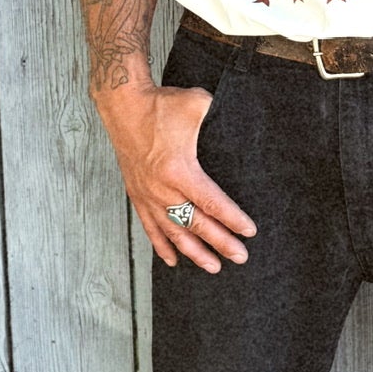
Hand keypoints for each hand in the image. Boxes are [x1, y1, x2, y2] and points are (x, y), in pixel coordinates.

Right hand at [95, 82, 256, 272]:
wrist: (123, 105)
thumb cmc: (161, 104)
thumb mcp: (197, 104)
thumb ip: (220, 115)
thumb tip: (242, 120)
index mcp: (179, 170)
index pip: (212, 203)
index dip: (232, 219)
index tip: (249, 231)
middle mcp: (162, 189)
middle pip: (196, 224)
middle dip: (221, 242)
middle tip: (241, 257)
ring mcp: (148, 195)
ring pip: (173, 232)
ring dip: (194, 252)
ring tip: (214, 267)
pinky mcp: (137, 194)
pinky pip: (150, 227)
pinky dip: (161, 246)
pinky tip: (173, 260)